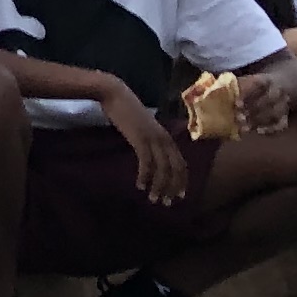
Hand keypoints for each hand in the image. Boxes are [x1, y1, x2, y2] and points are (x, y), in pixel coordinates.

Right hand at [102, 88, 187, 208]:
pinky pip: (147, 163)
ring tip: (152, 199)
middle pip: (176, 169)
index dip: (182, 181)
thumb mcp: (144, 126)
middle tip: (167, 203)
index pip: (181, 163)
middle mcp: (165, 139)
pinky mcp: (140, 139)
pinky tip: (140, 185)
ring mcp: (153, 139)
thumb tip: (151, 153)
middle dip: (172, 188)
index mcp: (167, 136)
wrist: (114, 94)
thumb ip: (151, 138)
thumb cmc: (126, 109)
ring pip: (163, 169)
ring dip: (158, 186)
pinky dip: (145, 176)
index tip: (178, 195)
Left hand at [235, 65, 296, 132]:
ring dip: (259, 121)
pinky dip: (272, 129)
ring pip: (275, 113)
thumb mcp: (245, 80)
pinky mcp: (286, 117)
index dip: (247, 94)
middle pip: (268, 101)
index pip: (258, 84)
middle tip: (238, 118)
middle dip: (252, 110)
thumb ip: (232, 86)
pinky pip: (282, 124)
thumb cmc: (253, 86)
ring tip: (243, 127)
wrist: (281, 85)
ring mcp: (284, 105)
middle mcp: (278, 91)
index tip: (236, 104)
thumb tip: (208, 89)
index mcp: (266, 79)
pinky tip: (259, 132)